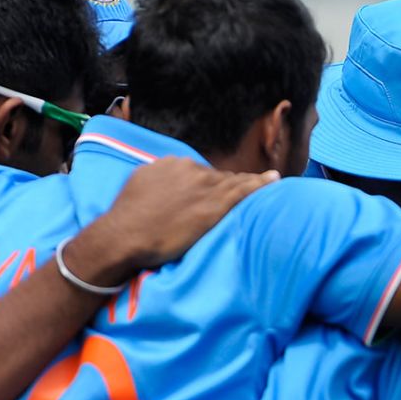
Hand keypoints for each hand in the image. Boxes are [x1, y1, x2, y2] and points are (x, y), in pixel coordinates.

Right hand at [67, 158, 278, 286]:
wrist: (124, 235)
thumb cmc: (128, 219)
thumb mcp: (141, 187)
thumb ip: (159, 181)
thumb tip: (166, 186)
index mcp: (172, 164)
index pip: (201, 173)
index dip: (212, 184)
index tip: (219, 190)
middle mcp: (190, 169)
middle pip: (219, 177)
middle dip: (230, 185)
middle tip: (248, 191)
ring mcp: (204, 186)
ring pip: (234, 182)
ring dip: (251, 184)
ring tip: (270, 183)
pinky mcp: (215, 204)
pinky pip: (244, 190)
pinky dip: (261, 185)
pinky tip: (275, 181)